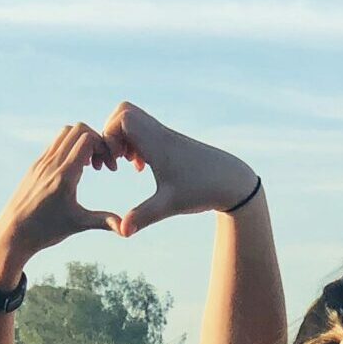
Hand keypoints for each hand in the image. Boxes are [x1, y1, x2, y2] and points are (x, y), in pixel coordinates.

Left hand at [0, 124, 120, 285]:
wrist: (11, 234)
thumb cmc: (45, 232)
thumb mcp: (78, 225)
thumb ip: (104, 221)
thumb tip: (127, 229)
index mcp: (64, 175)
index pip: (87, 139)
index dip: (104, 147)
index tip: (108, 167)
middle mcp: (51, 164)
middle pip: (78, 129)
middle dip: (95, 140)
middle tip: (100, 163)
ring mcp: (41, 163)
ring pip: (64, 133)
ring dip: (81, 142)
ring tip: (89, 165)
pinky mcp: (35, 166)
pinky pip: (54, 144)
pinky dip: (69, 148)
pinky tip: (74, 170)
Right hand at [102, 102, 258, 236]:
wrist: (233, 181)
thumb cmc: (203, 190)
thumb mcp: (170, 205)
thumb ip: (143, 216)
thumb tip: (121, 231)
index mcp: (157, 143)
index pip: (123, 118)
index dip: (109, 136)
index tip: (116, 161)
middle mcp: (160, 134)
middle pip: (124, 111)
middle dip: (111, 133)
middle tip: (117, 158)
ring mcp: (166, 136)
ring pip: (134, 120)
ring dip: (123, 139)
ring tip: (128, 163)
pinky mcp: (171, 143)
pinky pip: (145, 130)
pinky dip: (136, 144)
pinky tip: (142, 166)